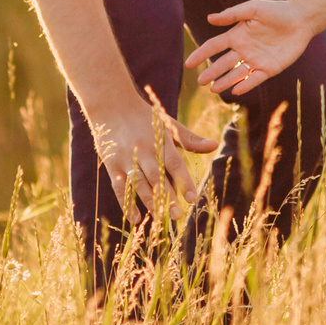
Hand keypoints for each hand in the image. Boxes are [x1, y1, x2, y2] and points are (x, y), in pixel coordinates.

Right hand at [87, 87, 217, 219]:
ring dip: (149, 202)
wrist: (111, 105)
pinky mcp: (111, 164)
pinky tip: (135, 218)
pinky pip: (119, 187)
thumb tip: (214, 145)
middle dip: (167, 197)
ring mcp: (126, 158)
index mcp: (160, 140)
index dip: (183, 181)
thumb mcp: (168, 124)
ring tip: (160, 219)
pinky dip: (126, 203)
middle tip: (178, 216)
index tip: (192, 198)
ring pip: (138, 183)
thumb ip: (190, 139)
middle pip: (157, 177)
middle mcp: (143, 150)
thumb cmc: (145, 117)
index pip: (174, 164)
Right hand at [188, 0, 315, 95]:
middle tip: (200, 82)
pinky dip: (246, 85)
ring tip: (214, 89)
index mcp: (237, 35)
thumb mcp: (254, 8)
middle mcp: (244, 50)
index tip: (188, 63)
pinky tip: (236, 90)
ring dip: (225, 81)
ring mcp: (256, 60)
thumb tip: (209, 19)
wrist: (301, 19)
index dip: (201, 54)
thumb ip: (233, 14)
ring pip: (237, 74)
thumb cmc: (276, 11)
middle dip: (211, 72)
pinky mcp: (270, 68)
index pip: (214, 47)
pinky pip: (255, 79)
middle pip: (223, 63)